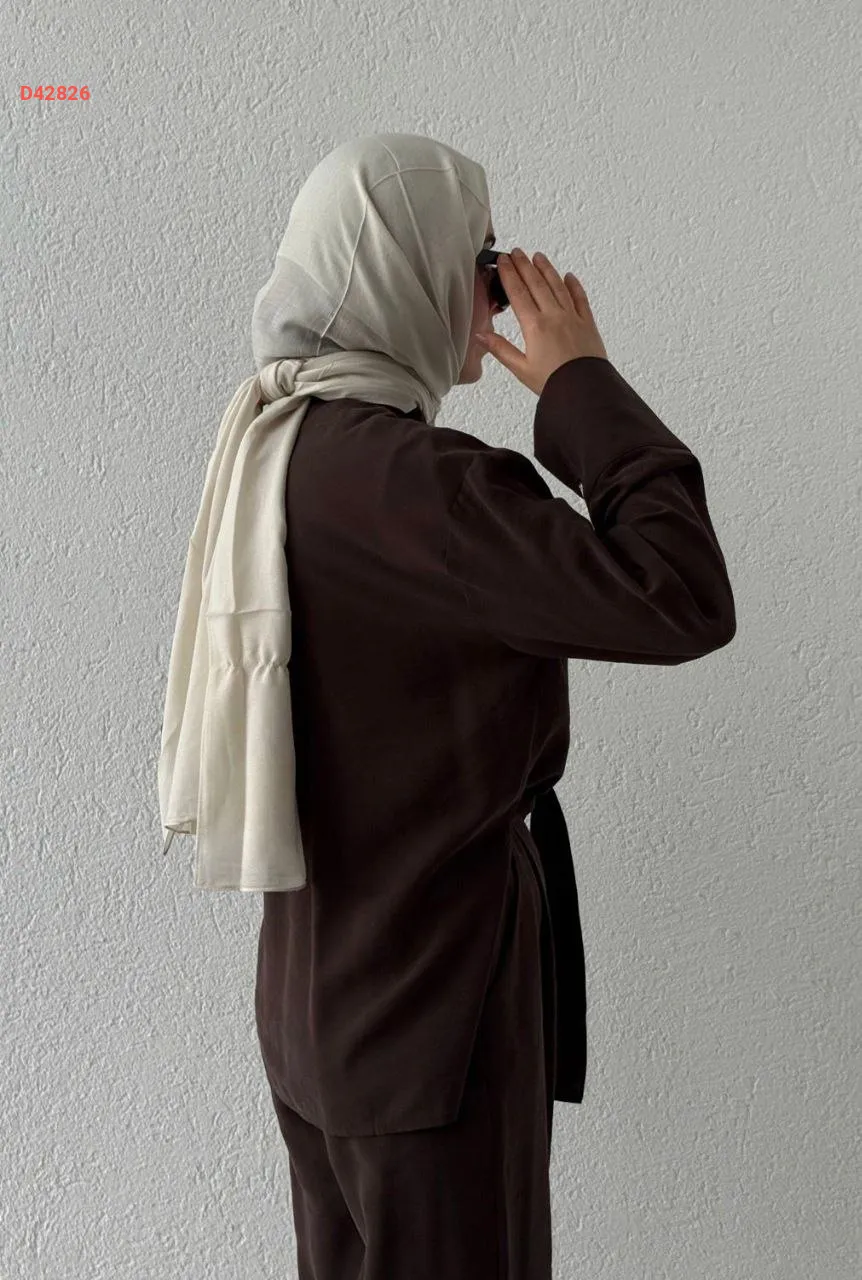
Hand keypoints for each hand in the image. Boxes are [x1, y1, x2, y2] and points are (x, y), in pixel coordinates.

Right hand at [477, 248, 608, 395]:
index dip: (509, 274)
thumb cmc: (555, 383)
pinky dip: (574, 285)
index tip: (503, 261)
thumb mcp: (521, 369)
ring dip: (547, 269)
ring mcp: (573, 317)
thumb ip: (501, 349)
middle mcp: (554, 316)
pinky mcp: (588, 324)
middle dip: (524, 265)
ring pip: (558, 286)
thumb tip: (481, 336)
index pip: (518, 293)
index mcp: (535, 326)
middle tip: (517, 252)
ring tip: (538, 257)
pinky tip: (569, 277)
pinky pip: (580, 298)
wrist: (585, 390)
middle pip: (536, 283)